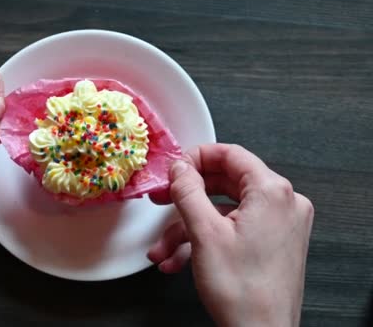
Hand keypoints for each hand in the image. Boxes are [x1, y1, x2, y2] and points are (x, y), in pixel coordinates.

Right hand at [148, 144, 313, 326]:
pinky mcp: (273, 243)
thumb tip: (180, 167)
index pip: (230, 154)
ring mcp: (280, 225)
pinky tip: (179, 260)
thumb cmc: (244, 293)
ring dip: (189, 228)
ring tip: (164, 249)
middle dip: (187, 198)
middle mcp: (283, 204)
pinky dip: (205, 241)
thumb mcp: (204, 233)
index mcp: (272, 192)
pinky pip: (233, 230)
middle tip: (163, 200)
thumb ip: (188, 191)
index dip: (196, 157)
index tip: (174, 169)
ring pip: (224, 211)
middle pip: (225, 183)